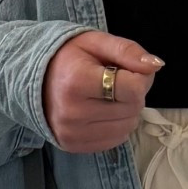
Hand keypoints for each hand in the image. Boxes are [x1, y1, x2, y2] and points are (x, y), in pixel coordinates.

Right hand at [43, 30, 162, 152]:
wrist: (31, 79)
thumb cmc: (67, 57)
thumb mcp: (95, 42)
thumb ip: (127, 50)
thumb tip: (156, 65)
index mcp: (77, 82)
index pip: (133, 88)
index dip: (138, 76)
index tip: (124, 69)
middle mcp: (73, 113)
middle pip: (133, 109)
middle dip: (133, 93)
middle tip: (115, 81)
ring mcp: (72, 133)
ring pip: (128, 127)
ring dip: (127, 110)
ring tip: (107, 96)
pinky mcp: (73, 146)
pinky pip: (116, 140)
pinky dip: (116, 125)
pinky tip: (101, 111)